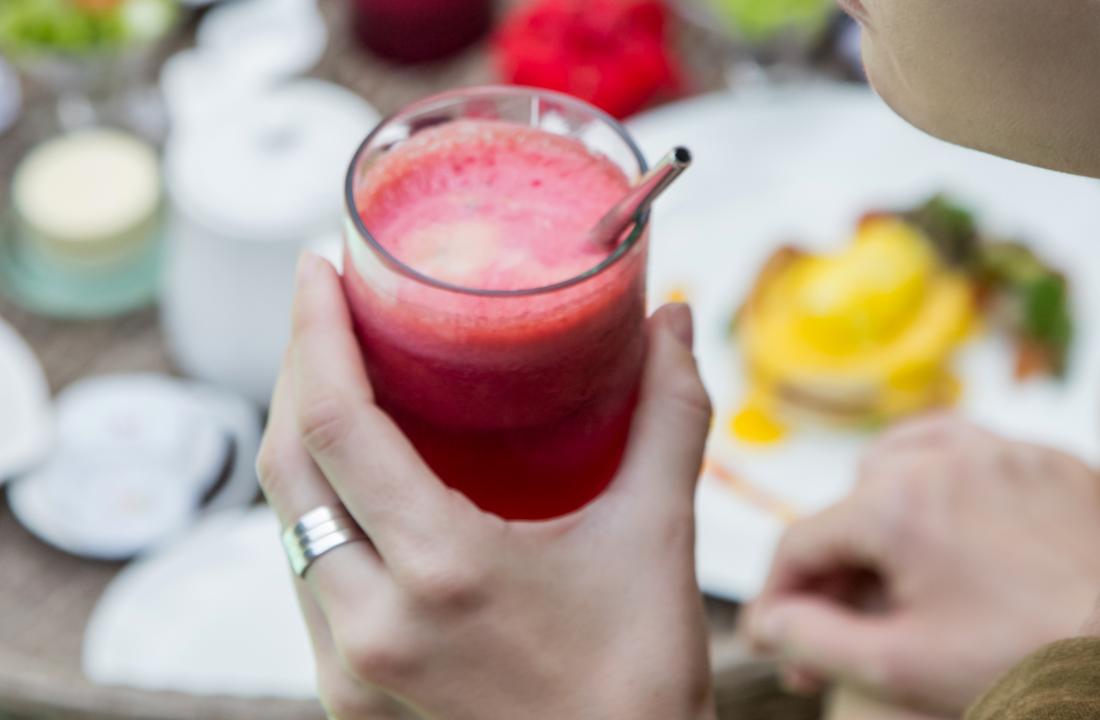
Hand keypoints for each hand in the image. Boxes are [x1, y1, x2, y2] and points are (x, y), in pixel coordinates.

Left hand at [257, 254, 716, 719]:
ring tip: (335, 374)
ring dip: (300, 438)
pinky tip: (352, 476)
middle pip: (289, 464)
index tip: (317, 267)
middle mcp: (372, 621)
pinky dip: (315, 507)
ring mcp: (348, 664)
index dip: (314, 332)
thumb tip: (675, 321)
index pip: (337, 424)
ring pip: (286, 523)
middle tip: (328, 306)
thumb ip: (670, 417)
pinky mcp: (347, 690)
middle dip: (297, 369)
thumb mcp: (657, 537)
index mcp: (442, 571)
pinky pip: (304, 574)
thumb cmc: (642, 681)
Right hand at [744, 415, 1099, 716]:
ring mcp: (998, 452)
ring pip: (898, 464)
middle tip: (845, 628)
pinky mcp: (1045, 461)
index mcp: (894, 504)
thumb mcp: (900, 666)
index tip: (777, 635)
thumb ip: (812, 639)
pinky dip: (939, 483)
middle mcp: (940, 458)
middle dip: (838, 570)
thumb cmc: (1030, 661)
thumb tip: (767, 622)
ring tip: (886, 571)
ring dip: (877, 513)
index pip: (800, 542)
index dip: (780, 595)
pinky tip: (943, 526)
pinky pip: (965, 452)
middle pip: (847, 508)